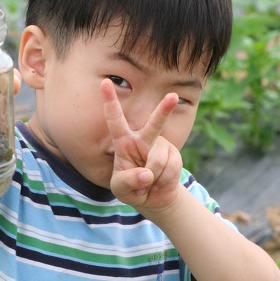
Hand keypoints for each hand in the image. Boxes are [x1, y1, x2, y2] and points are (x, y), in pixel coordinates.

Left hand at [101, 79, 181, 210]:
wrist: (154, 197)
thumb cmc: (131, 188)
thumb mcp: (120, 188)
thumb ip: (127, 182)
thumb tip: (146, 175)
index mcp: (124, 142)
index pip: (115, 120)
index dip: (110, 101)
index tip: (105, 83)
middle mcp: (143, 139)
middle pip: (154, 123)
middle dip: (164, 110)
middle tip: (173, 97)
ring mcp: (161, 146)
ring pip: (157, 160)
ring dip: (151, 178)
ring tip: (148, 182)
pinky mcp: (174, 155)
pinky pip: (169, 169)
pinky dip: (162, 181)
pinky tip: (159, 182)